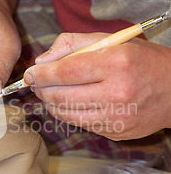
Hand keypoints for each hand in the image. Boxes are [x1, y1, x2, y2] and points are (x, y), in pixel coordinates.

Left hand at [23, 32, 170, 139]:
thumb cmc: (143, 61)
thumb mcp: (113, 40)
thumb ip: (74, 44)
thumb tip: (43, 60)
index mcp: (116, 64)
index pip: (67, 71)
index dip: (42, 74)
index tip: (30, 73)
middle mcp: (117, 92)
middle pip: (62, 95)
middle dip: (42, 89)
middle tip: (36, 83)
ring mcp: (117, 117)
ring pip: (67, 114)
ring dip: (51, 103)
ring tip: (49, 93)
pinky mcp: (116, 132)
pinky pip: (81, 124)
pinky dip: (69, 114)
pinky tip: (70, 103)